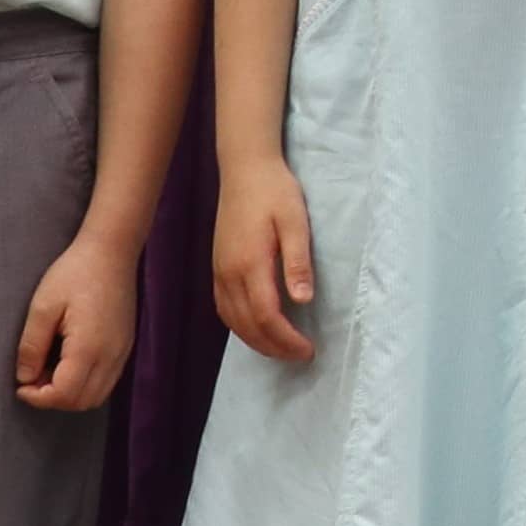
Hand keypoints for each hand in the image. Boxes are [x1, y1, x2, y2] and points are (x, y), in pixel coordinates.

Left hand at [16, 234, 141, 411]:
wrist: (111, 252)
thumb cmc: (74, 274)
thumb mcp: (42, 307)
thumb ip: (31, 346)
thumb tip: (25, 378)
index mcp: (88, 347)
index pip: (64, 394)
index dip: (38, 397)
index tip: (20, 385)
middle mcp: (111, 356)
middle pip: (82, 402)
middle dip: (53, 399)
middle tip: (33, 378)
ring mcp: (122, 353)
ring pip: (97, 396)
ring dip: (70, 394)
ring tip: (49, 372)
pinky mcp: (126, 346)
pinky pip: (106, 381)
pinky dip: (85, 384)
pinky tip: (69, 364)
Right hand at [209, 158, 319, 363]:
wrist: (244, 170)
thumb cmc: (275, 192)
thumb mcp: (296, 222)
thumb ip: (298, 262)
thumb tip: (303, 300)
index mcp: (249, 264)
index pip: (266, 316)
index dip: (286, 339)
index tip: (308, 349)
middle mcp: (229, 274)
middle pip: (247, 326)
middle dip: (274, 347)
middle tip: (301, 355)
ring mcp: (219, 272)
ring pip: (233, 321)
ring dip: (256, 341)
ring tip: (282, 349)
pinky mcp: (217, 267)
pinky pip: (224, 308)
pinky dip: (240, 327)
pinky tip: (256, 328)